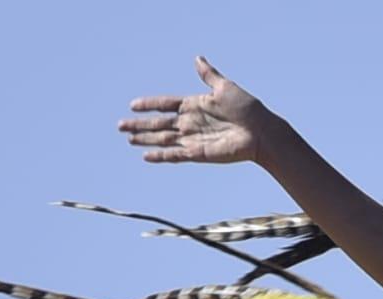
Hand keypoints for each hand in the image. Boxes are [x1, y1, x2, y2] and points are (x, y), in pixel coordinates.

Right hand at [118, 56, 280, 164]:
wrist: (262, 132)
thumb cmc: (247, 108)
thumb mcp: (225, 87)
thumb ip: (208, 75)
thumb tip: (197, 58)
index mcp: (196, 105)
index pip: (166, 104)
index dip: (150, 105)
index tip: (133, 105)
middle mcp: (192, 122)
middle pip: (160, 124)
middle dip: (140, 125)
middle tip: (120, 126)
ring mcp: (194, 138)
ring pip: (163, 139)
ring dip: (146, 139)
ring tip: (129, 139)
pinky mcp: (199, 153)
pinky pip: (175, 154)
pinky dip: (161, 155)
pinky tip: (146, 155)